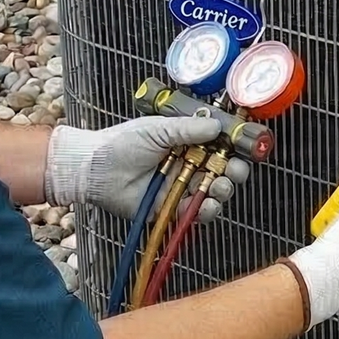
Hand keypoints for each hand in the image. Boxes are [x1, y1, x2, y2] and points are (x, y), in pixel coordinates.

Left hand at [43, 116, 250, 222]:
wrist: (95, 169)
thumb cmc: (121, 143)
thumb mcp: (157, 128)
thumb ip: (188, 128)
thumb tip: (217, 126)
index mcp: (186, 142)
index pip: (219, 145)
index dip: (234, 147)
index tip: (244, 147)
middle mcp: (188, 165)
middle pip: (223, 170)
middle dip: (234, 171)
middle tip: (234, 169)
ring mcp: (181, 187)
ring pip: (214, 192)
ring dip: (223, 190)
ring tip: (219, 185)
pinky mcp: (172, 209)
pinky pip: (197, 212)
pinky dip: (206, 209)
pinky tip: (207, 203)